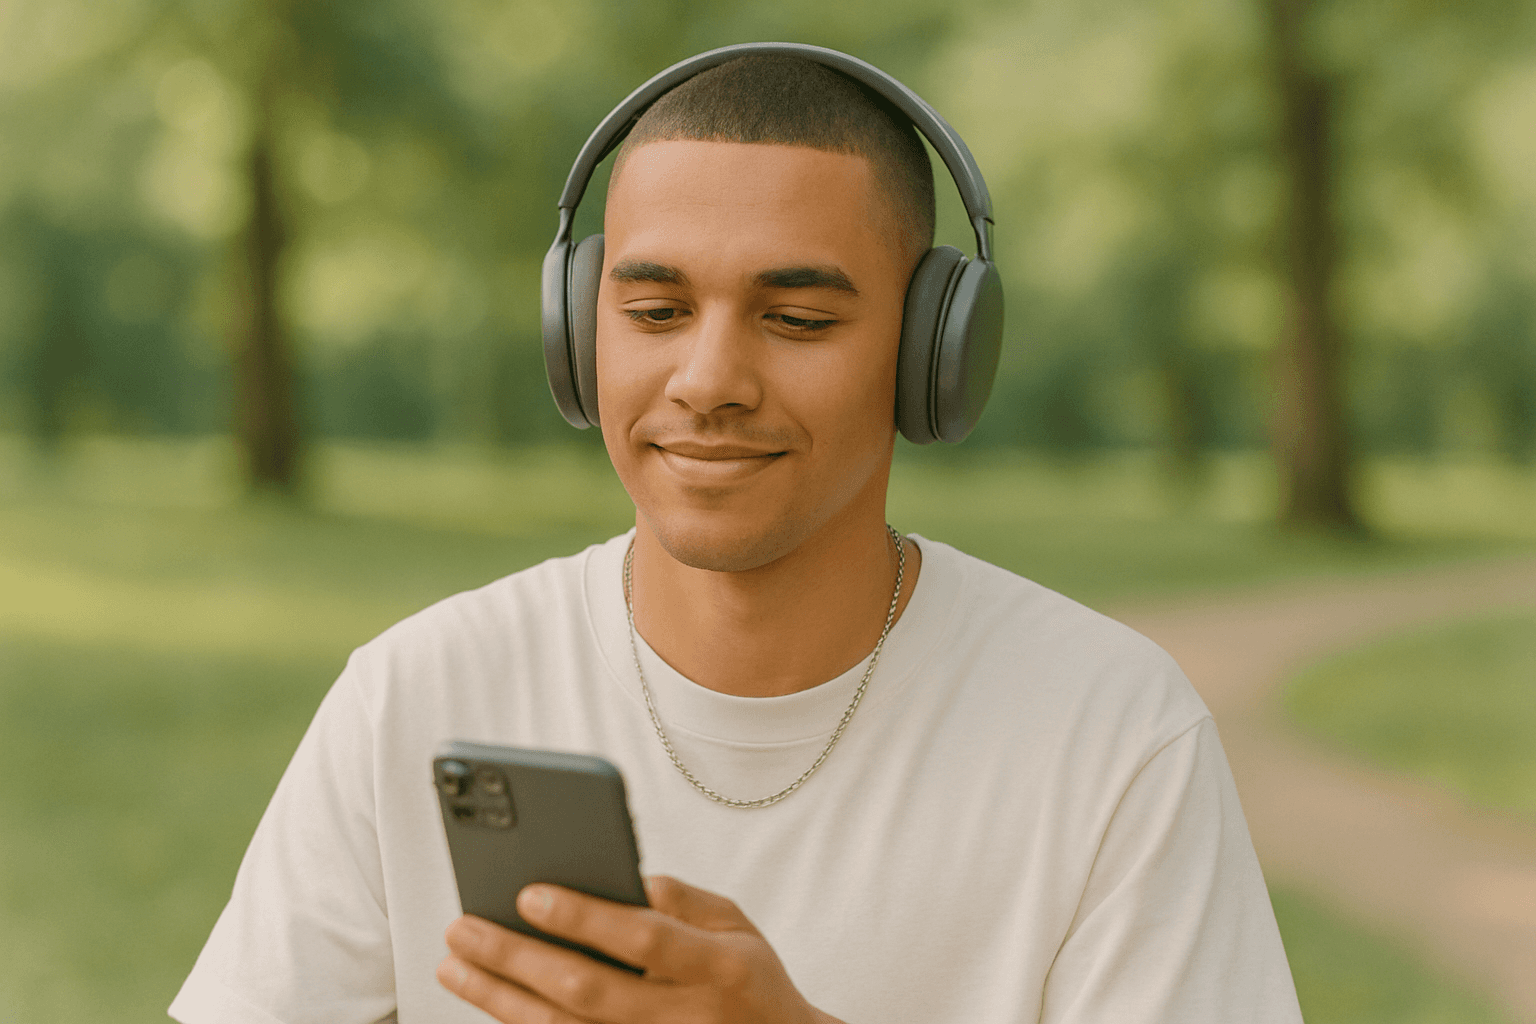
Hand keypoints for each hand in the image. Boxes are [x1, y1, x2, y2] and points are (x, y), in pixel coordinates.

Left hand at [437, 875, 842, 1023]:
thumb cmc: (749, 981)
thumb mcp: (736, 925)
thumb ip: (682, 898)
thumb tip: (621, 875)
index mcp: (719, 966)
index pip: (643, 938)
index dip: (585, 917)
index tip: (528, 893)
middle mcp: (686, 1017)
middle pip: (588, 991)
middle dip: (518, 959)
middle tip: (465, 928)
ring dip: (501, 999)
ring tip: (457, 965)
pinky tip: (493, 1002)